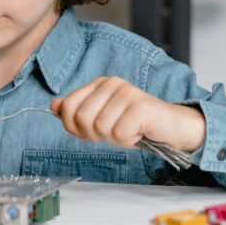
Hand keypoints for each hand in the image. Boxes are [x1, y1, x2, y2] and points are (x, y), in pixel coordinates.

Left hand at [50, 76, 205, 152]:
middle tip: (113, 132)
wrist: (171, 127)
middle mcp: (112, 83)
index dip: (73, 127)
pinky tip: (138, 132)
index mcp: (99, 84)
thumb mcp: (102, 117)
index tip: (89, 132)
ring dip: (114, 138)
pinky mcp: (141, 106)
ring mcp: (127, 93)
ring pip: (101, 128)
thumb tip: (54, 106)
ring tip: (128, 130)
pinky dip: (128, 141)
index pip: (68, 107)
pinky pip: (120, 134)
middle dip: (95, 134)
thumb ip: (78, 111)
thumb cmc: (134, 124)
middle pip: (82, 118)